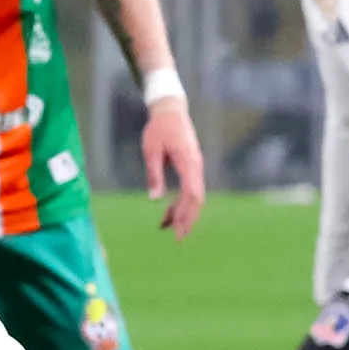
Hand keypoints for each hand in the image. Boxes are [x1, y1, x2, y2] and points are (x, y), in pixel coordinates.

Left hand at [142, 98, 205, 237]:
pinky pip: (190, 189)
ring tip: (165, 226)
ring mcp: (196, 167)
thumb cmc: (158, 129)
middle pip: (196, 199)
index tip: (178, 229)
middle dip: (188, 219)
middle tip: (177, 238)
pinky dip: (181, 202)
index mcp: (187, 162)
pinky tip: (168, 212)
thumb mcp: (151, 150)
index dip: (186, 213)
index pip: (191, 193)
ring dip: (182, 212)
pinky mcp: (192, 167)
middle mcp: (196, 166)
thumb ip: (154, 174)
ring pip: (194, 196)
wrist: (170, 111)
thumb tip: (154, 199)